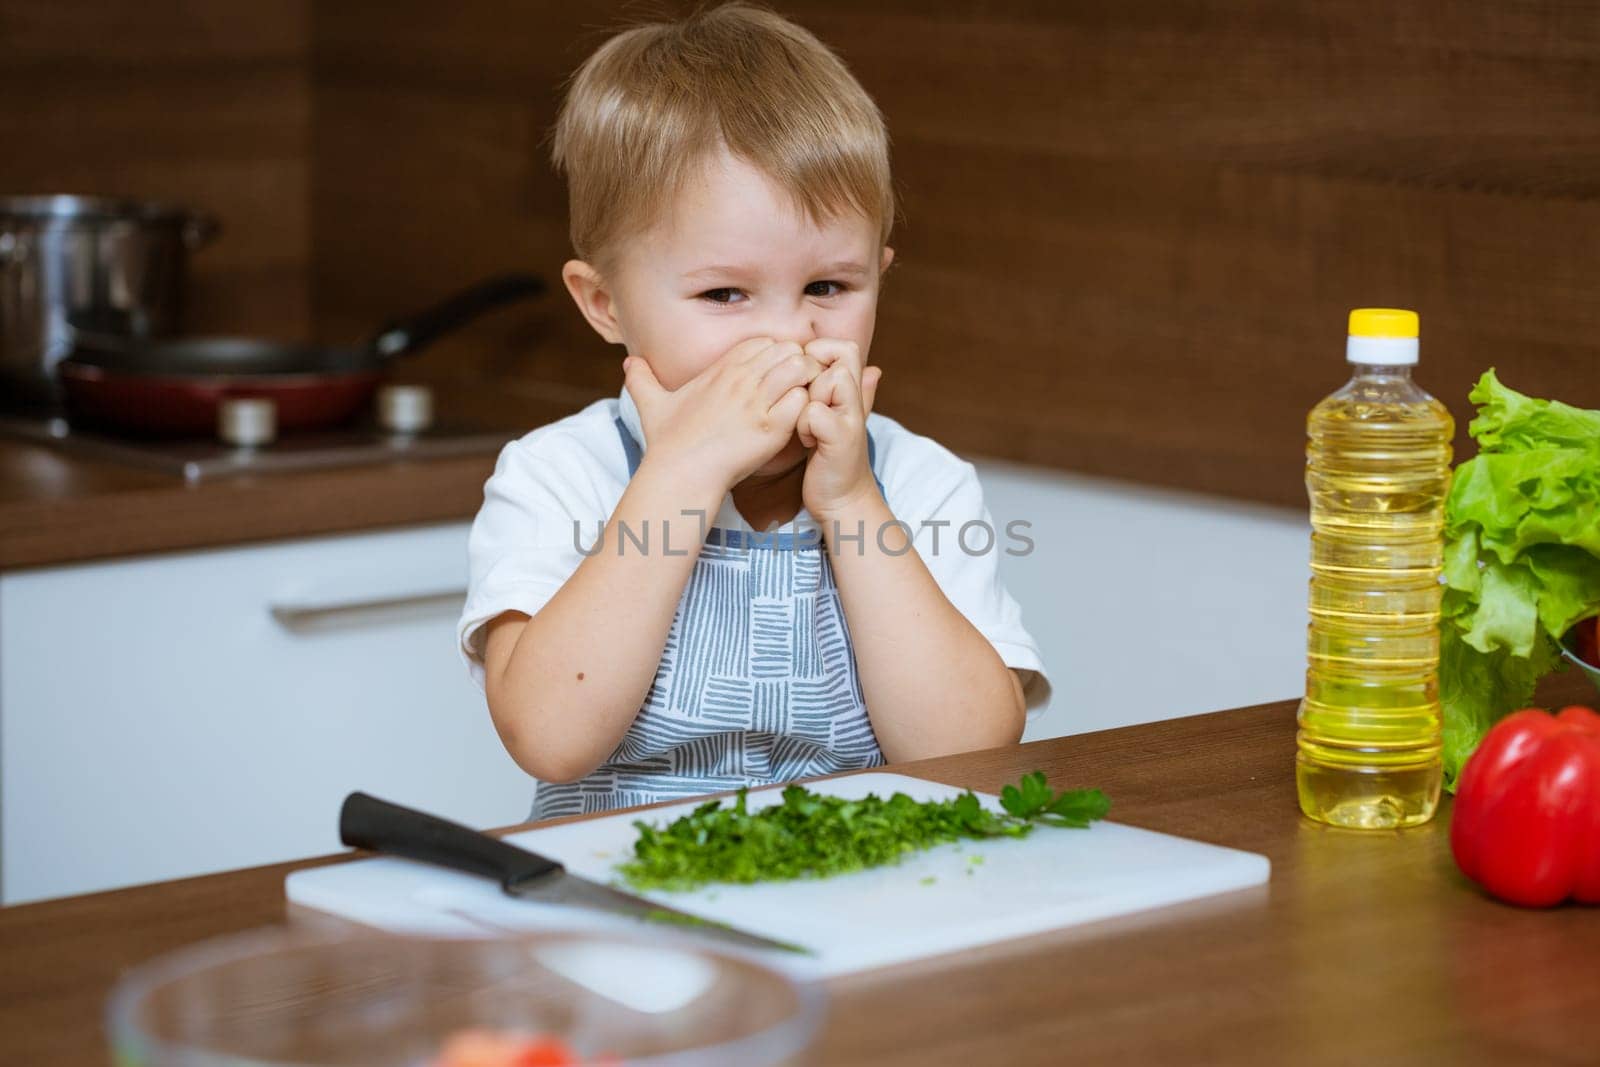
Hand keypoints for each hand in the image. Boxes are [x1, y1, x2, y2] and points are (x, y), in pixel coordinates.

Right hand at [623, 337, 825, 491]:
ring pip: (799, 368)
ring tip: (802, 403)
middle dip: (798, 365)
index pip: (764, 341)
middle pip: (786, 350)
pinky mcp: (771, 428)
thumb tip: (628, 363)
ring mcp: (756, 402)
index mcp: (720, 369)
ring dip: (808, 382)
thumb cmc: (668, 442)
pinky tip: (801, 423)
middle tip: (798, 390)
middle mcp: (740, 380)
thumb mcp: (650, 404)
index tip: (776, 376)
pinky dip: (808, 407)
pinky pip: (802, 400)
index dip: (775, 354)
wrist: (679, 474)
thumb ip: (642, 380)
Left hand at [796, 338, 883, 522]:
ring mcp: (851, 416)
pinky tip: (811, 444)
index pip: (842, 346)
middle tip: (810, 407)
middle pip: (839, 357)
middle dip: (814, 376)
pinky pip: (814, 412)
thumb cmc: (831, 457)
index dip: (819, 355)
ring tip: (810, 428)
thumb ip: (852, 392)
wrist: (841, 499)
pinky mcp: (841, 437)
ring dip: (808, 403)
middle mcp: (856, 398)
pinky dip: (806, 428)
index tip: (809, 385)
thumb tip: (874, 369)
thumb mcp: (837, 418)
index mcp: (852, 390)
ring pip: (826, 380)